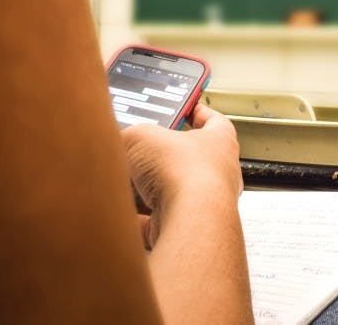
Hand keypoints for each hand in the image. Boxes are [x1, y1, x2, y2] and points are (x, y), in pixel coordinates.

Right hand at [122, 104, 241, 248]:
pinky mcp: (185, 230)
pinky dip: (136, 221)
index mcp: (220, 142)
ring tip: (124, 181)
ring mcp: (203, 205)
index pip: (213, 121)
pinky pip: (156, 224)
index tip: (185, 108)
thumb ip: (129, 135)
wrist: (190, 221)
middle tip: (138, 150)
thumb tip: (117, 140)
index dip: (196, 112)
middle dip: (159, 158)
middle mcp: (217, 174)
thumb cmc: (186, 174)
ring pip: (170, 194)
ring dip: (146, 191)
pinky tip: (121, 214)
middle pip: (186, 160)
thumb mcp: (142, 137)